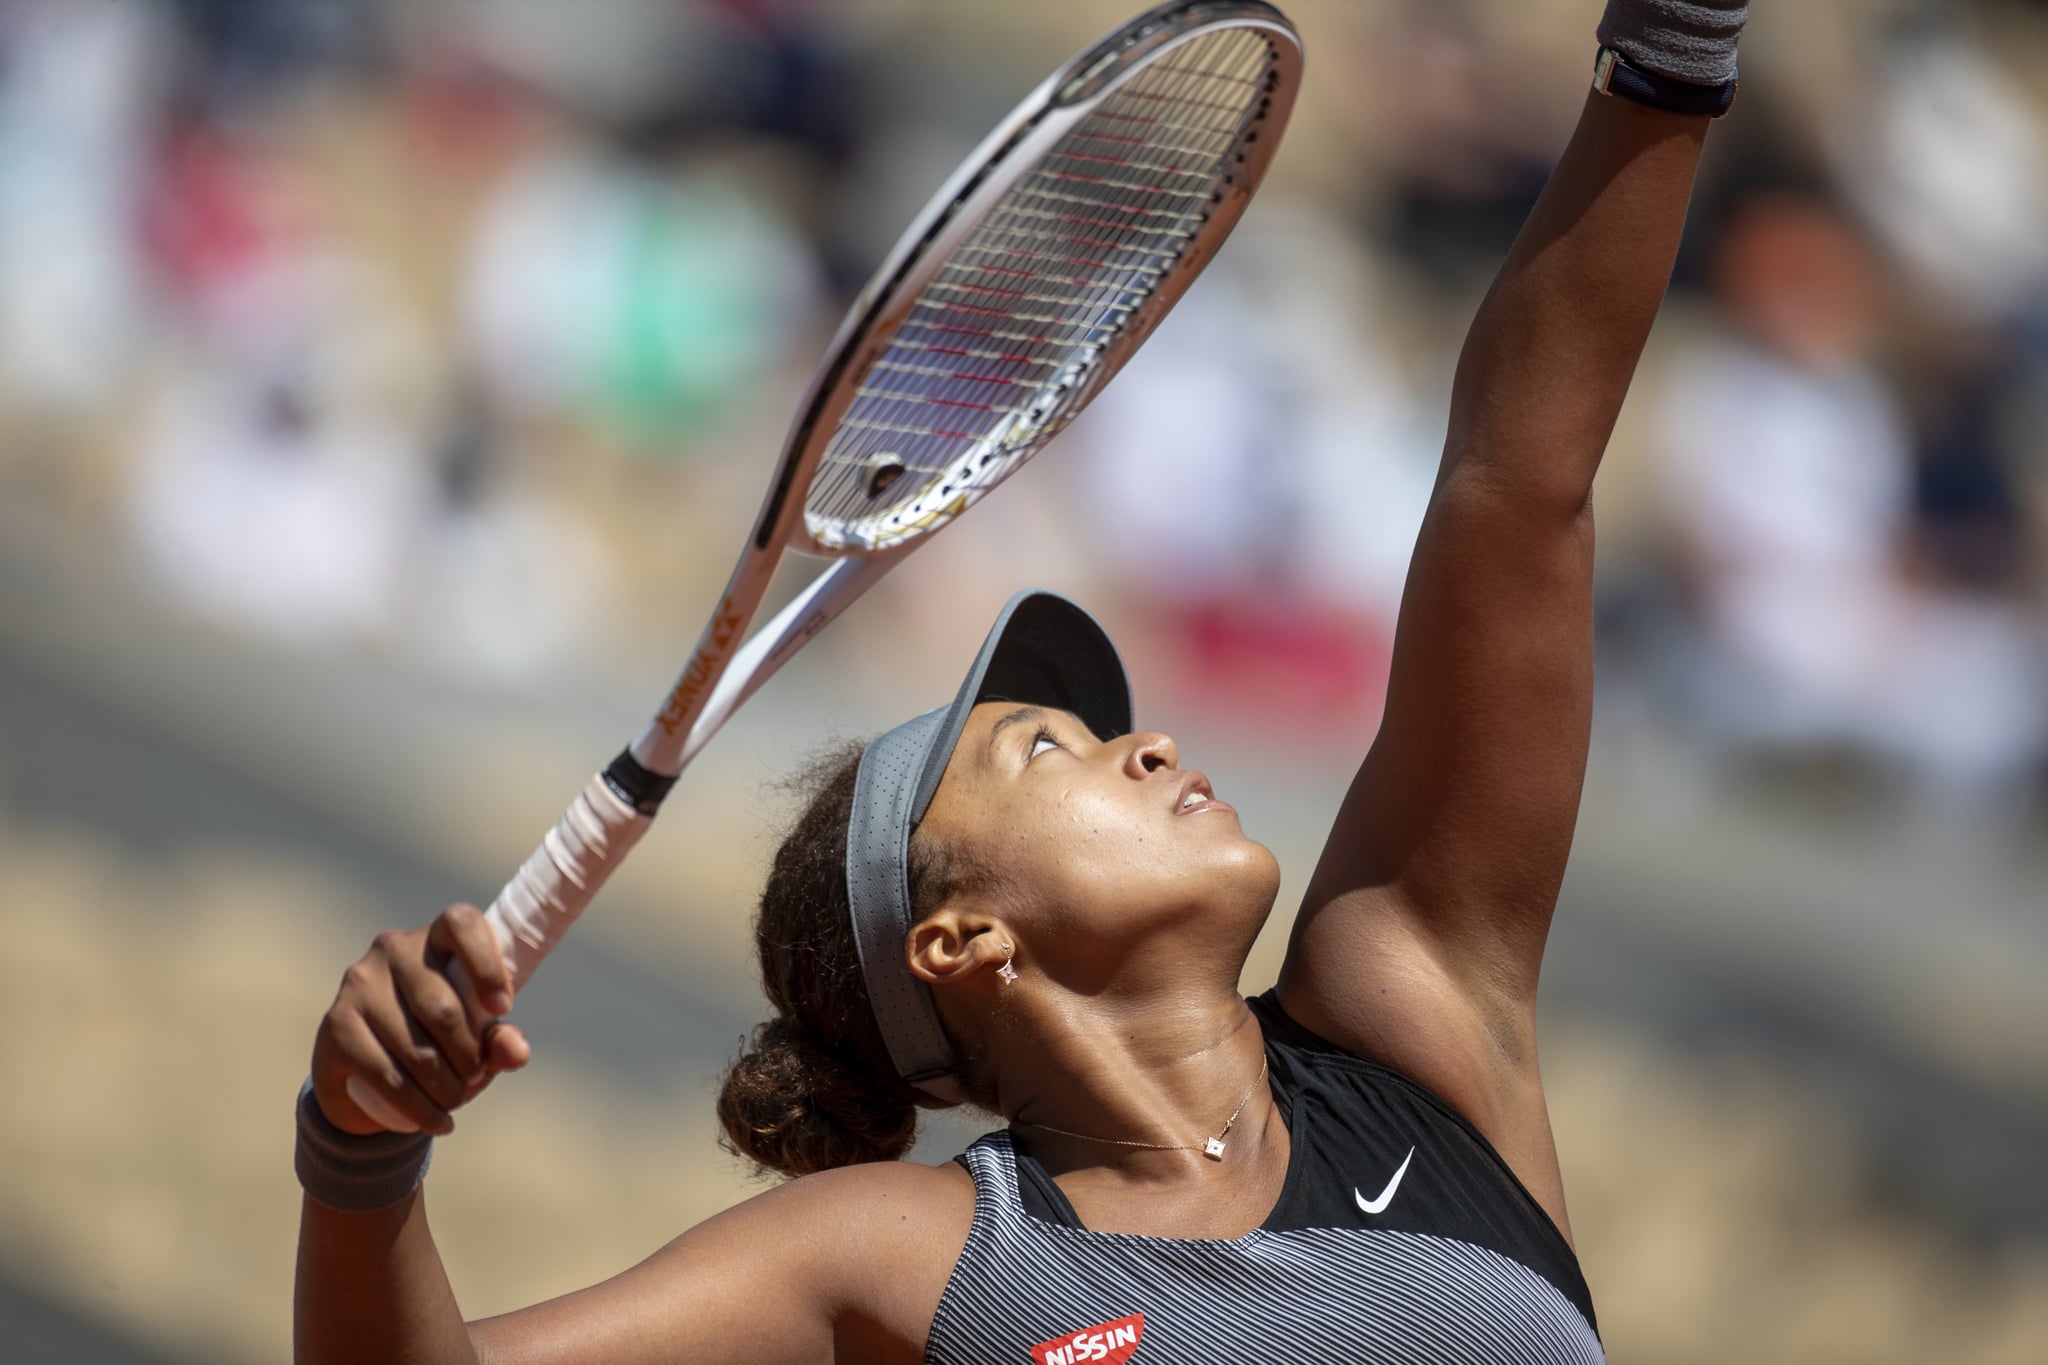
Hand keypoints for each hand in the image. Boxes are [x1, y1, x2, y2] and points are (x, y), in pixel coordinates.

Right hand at [310, 903, 531, 1135]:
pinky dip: (420, 1108)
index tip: (503, 1009)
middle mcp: (394, 949)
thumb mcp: (477, 1036)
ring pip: (417, 1049)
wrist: (367, 1070)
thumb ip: (502, 1040)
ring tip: (457, 1100)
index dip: (487, 966)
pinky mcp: (336, 1025)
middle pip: (445, 1008)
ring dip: (447, 1089)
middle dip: (470, 1058)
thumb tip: (515, 1052)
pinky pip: (387, 1075)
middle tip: (476, 1079)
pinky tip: (438, 1122)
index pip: (462, 923)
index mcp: (436, 935)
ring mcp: (359, 984)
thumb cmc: (439, 1038)